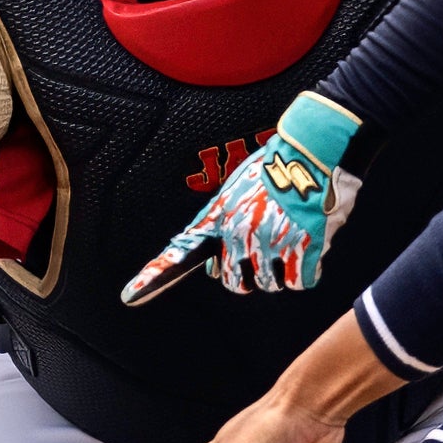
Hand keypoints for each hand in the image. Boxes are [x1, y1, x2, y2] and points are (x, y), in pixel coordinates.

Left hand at [122, 89, 361, 303]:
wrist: (311, 147)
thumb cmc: (276, 165)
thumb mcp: (235, 190)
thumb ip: (223, 223)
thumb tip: (220, 257)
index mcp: (218, 217)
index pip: (180, 251)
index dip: (153, 277)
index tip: (130, 296)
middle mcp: (238, 232)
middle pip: (236, 284)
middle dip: (251, 276)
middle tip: (266, 254)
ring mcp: (268, 240)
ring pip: (271, 285)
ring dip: (282, 272)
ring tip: (291, 238)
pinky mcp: (301, 246)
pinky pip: (298, 282)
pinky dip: (306, 271)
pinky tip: (309, 245)